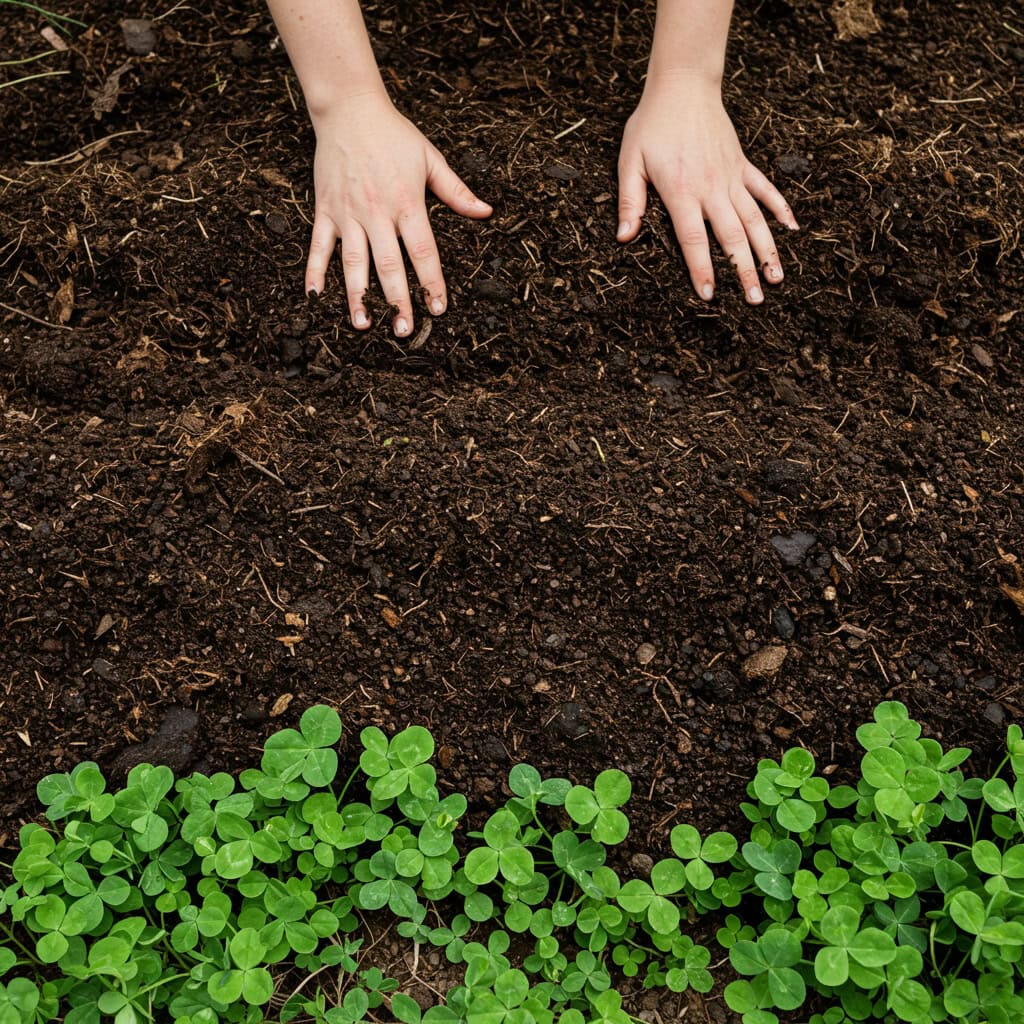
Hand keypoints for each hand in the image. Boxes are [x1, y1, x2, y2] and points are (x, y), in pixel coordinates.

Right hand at [306, 92, 491, 334]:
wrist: (348, 109)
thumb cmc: (393, 134)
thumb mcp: (430, 159)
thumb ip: (457, 191)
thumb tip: (486, 212)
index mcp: (407, 203)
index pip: (423, 252)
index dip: (432, 283)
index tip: (438, 308)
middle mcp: (377, 212)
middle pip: (389, 265)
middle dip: (397, 300)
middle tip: (404, 329)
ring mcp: (348, 213)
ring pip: (353, 263)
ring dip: (357, 296)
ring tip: (363, 325)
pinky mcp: (325, 210)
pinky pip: (318, 246)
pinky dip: (314, 272)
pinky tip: (315, 298)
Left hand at [617, 71, 797, 304]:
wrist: (683, 85)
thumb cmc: (651, 125)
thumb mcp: (630, 162)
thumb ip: (629, 202)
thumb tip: (623, 237)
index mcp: (682, 192)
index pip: (694, 240)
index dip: (702, 269)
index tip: (710, 295)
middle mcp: (712, 188)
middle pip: (732, 237)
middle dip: (744, 270)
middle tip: (756, 300)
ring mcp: (731, 176)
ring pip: (755, 219)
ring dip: (768, 250)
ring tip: (778, 278)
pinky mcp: (742, 165)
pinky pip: (766, 190)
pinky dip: (781, 209)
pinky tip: (793, 230)